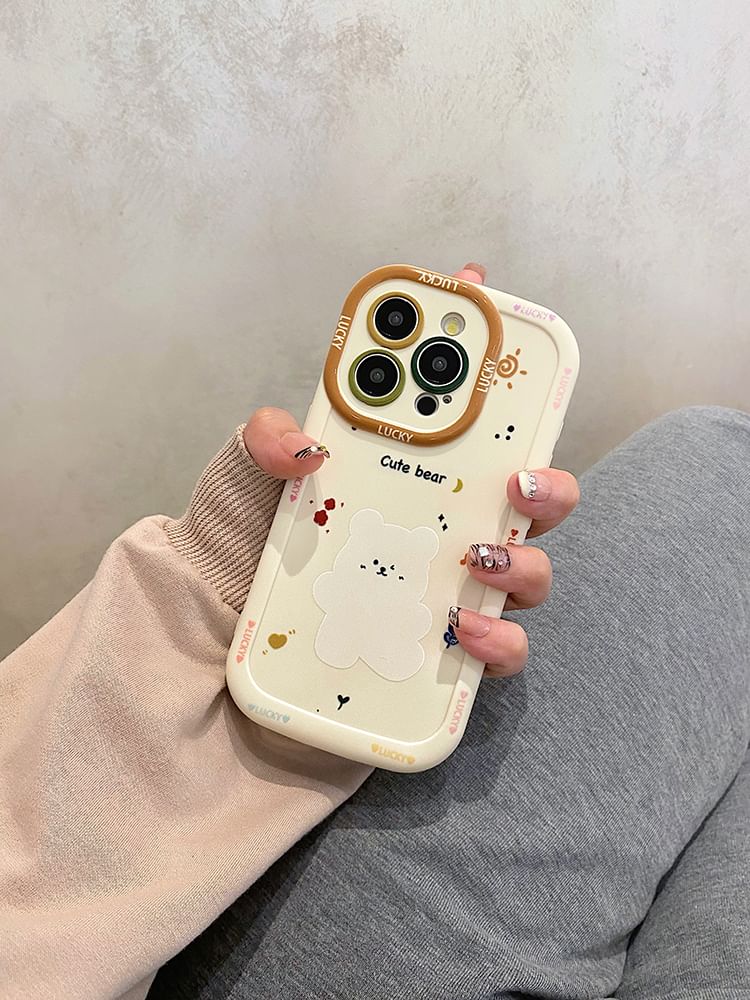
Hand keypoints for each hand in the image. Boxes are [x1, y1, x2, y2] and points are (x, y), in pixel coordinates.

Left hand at [244, 263, 578, 678]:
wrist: (213, 641)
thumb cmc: (241, 550)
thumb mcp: (244, 477)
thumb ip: (266, 440)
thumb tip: (307, 444)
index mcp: (405, 476)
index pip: (466, 426)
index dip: (494, 371)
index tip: (500, 317)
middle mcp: (437, 532)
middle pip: (525, 502)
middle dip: (545, 481)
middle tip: (518, 478)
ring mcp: (445, 593)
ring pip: (528, 572)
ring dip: (523, 560)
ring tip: (481, 557)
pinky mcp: (440, 658)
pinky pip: (500, 651)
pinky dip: (500, 639)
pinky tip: (466, 628)